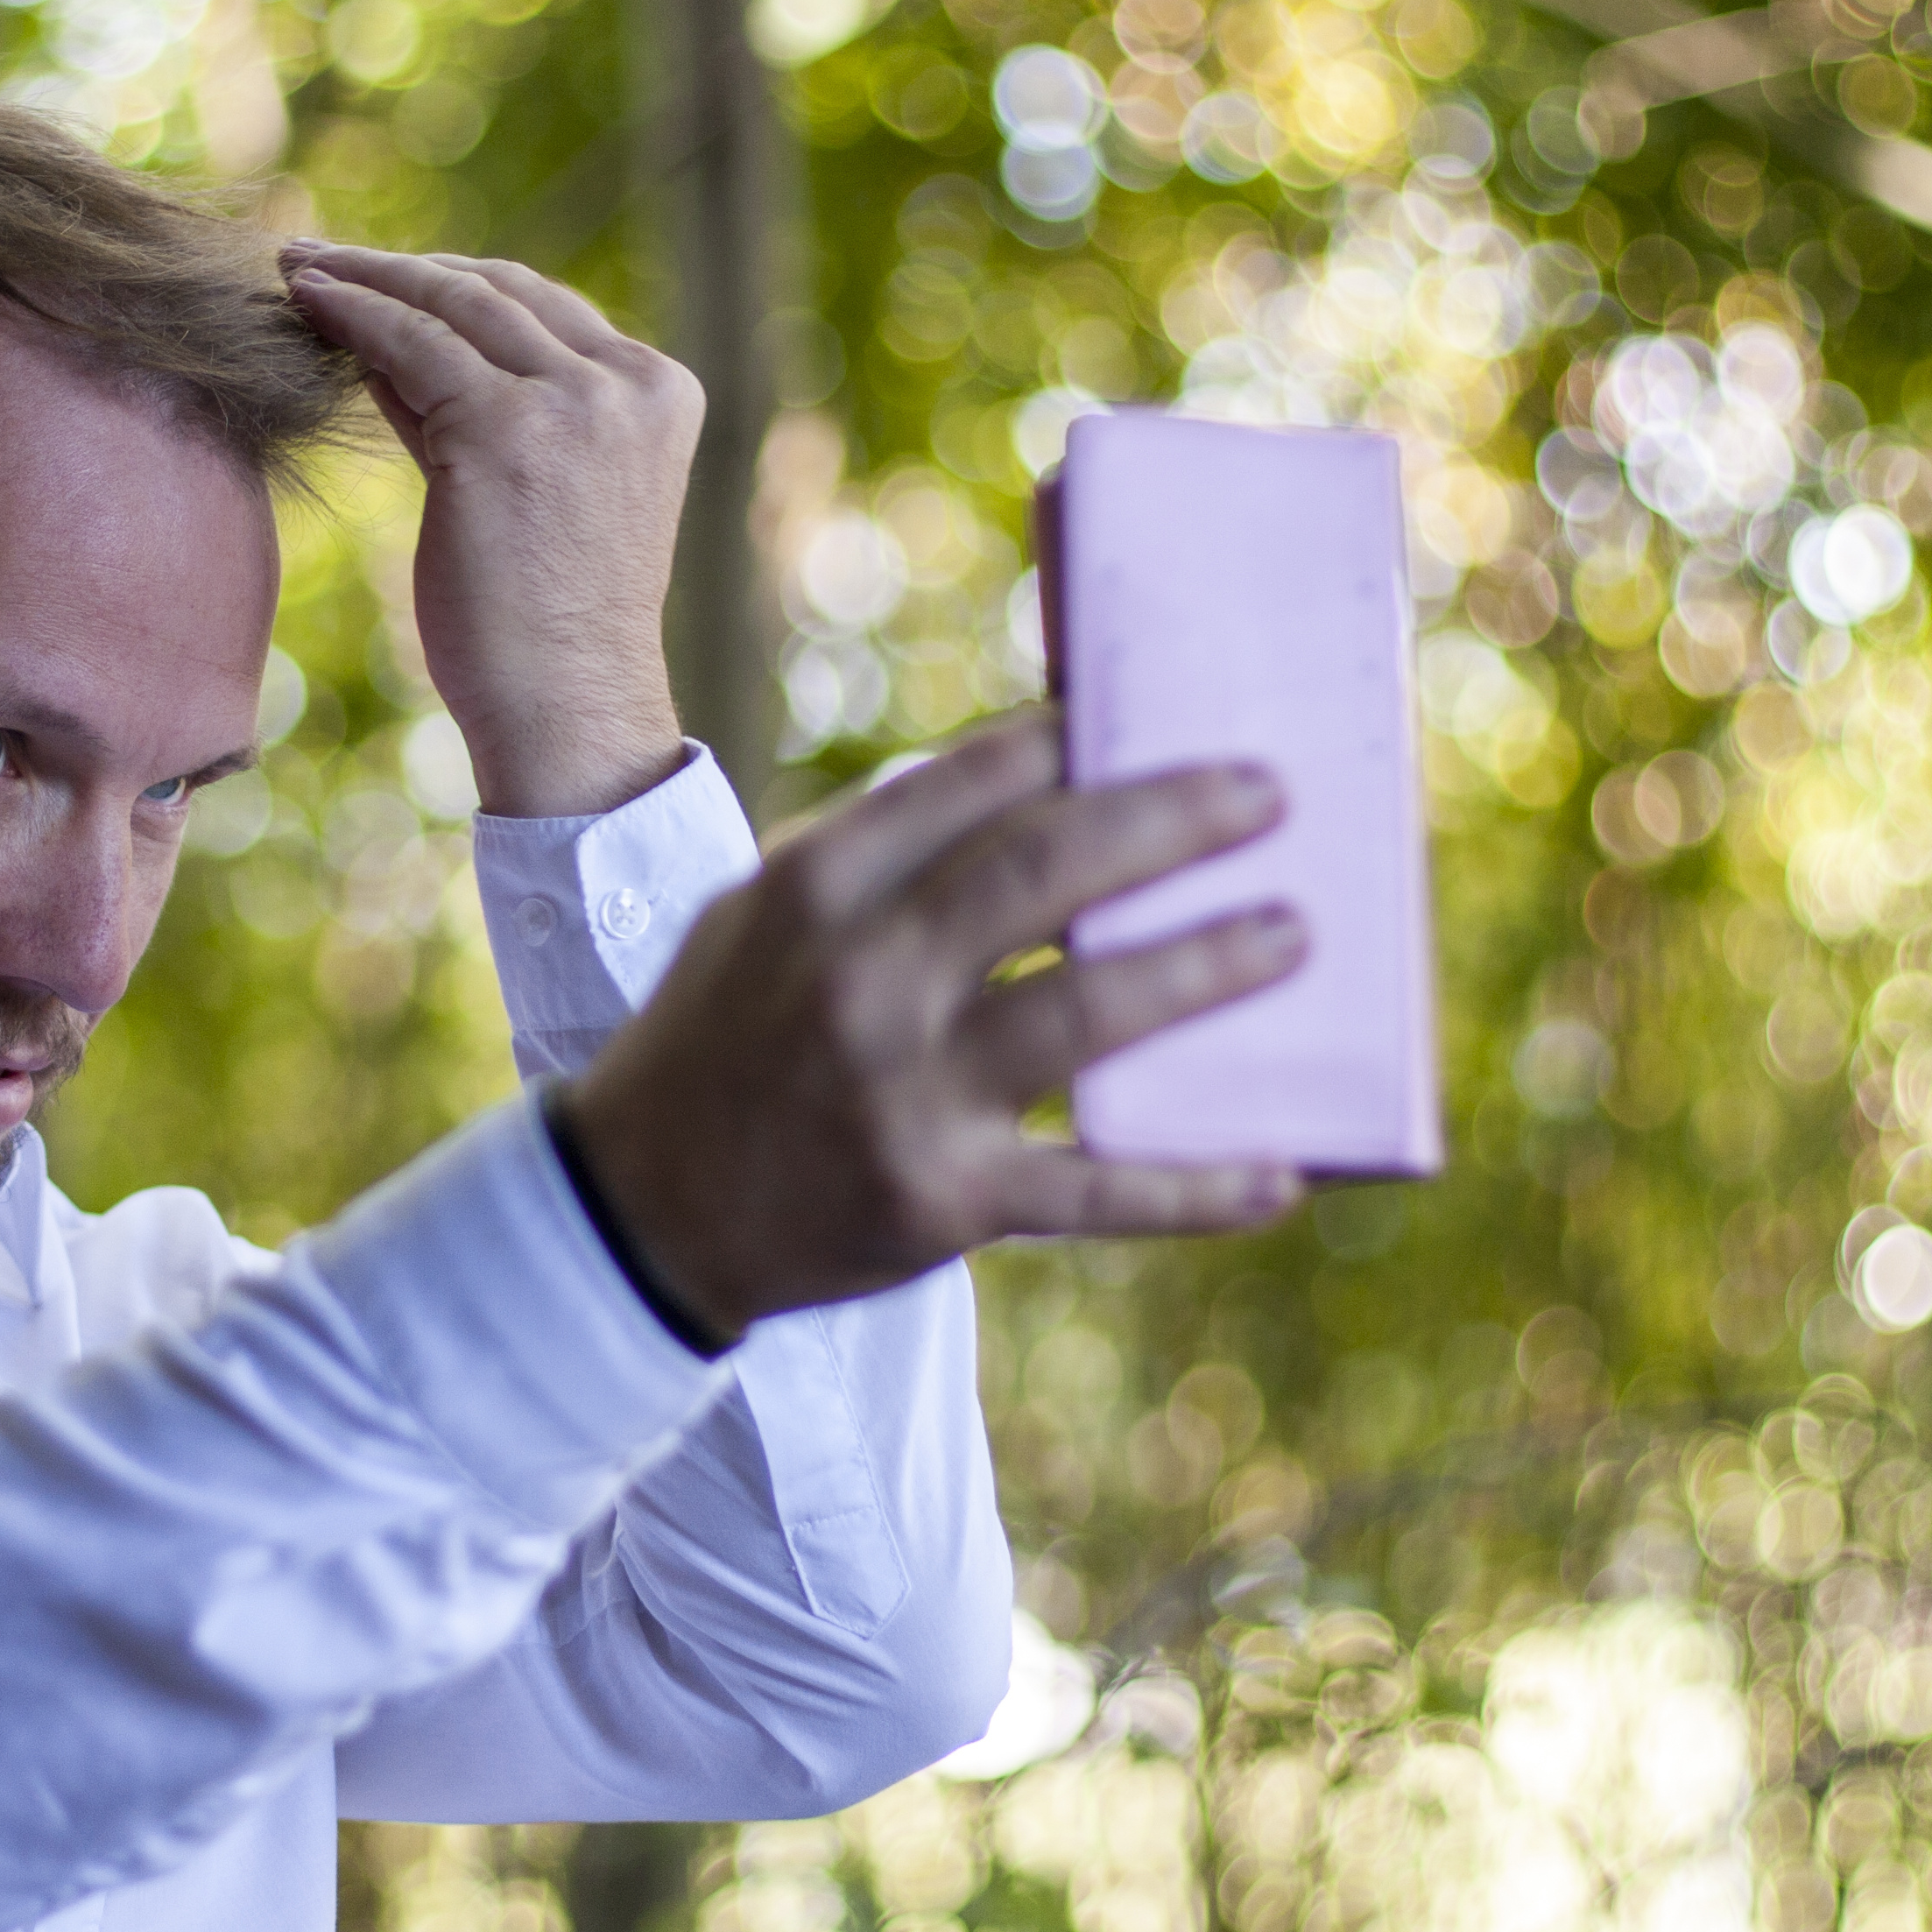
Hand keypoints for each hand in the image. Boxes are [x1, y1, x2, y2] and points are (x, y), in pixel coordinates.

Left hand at [281, 242, 693, 818]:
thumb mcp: (538, 494)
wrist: (566, 710)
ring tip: (299, 265)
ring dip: (364, 276)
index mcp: (659, 391)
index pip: (544, 308)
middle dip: (402, 267)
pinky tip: (302, 299)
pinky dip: (349, 311)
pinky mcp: (505, 427)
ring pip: (451, 302)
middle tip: (322, 255)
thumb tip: (390, 343)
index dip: (456, 281)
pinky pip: (408, 341)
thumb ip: (484, 413)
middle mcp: (627, 383)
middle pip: (498, 290)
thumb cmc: (545, 629)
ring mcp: (574, 400)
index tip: (386, 274)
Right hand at [561, 711, 1309, 1339]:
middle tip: (1268, 796)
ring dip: (1208, 967)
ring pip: (1088, 1011)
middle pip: (1045, 873)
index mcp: (814, 890)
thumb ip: (880, 858)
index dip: (1078, 744)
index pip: (971, 785)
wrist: (640, 1212)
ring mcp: (904, 1093)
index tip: (1161, 719)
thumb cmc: (726, 1040)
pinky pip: (1092, 1187)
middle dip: (1173, 824)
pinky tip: (1280, 1176)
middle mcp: (860, 980)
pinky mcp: (941, 1200)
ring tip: (1291, 936)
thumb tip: (1039, 781)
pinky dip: (1194, 1186)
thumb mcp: (762, 919)